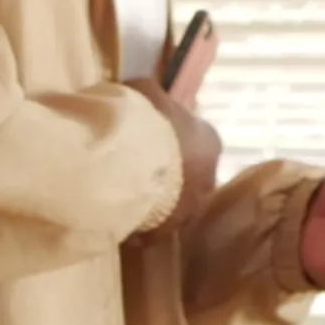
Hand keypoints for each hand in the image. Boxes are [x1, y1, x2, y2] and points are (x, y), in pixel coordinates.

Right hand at [133, 79, 222, 230]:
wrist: (132, 165)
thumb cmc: (145, 123)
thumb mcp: (144, 93)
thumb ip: (147, 96)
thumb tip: (135, 93)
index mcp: (208, 141)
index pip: (193, 140)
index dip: (167, 141)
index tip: (144, 142)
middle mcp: (209, 176)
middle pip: (184, 174)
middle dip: (163, 174)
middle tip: (131, 172)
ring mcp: (190, 207)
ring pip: (169, 203)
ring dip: (151, 200)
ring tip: (121, 197)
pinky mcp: (167, 231)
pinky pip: (150, 228)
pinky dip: (136, 224)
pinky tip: (115, 217)